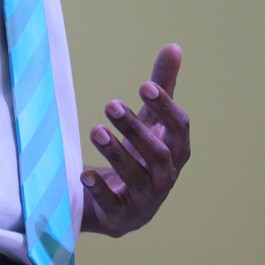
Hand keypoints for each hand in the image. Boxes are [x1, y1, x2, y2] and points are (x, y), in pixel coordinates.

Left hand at [80, 43, 190, 236]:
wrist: (121, 206)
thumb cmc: (140, 154)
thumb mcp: (150, 121)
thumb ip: (162, 87)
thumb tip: (174, 47)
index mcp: (176, 151)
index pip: (180, 129)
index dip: (166, 108)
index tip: (144, 86)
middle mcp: (165, 178)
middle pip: (159, 154)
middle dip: (136, 128)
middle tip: (111, 103)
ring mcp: (146, 201)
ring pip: (137, 178)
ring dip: (116, 153)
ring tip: (95, 129)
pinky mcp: (122, 217)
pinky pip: (113, 206)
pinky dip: (99, 190)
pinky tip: (84, 173)